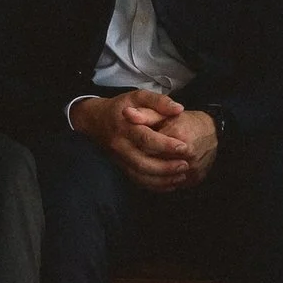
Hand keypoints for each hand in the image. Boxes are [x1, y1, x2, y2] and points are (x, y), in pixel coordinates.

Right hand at [70, 89, 207, 191]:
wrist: (96, 121)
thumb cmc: (122, 107)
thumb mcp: (138, 97)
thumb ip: (159, 102)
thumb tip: (178, 109)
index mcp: (125, 127)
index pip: (146, 139)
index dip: (166, 145)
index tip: (184, 147)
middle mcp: (120, 146)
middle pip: (142, 162)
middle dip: (166, 167)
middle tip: (185, 165)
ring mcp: (119, 159)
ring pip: (140, 176)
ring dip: (162, 179)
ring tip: (181, 176)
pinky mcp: (121, 167)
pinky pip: (138, 181)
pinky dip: (155, 186)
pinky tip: (171, 183)